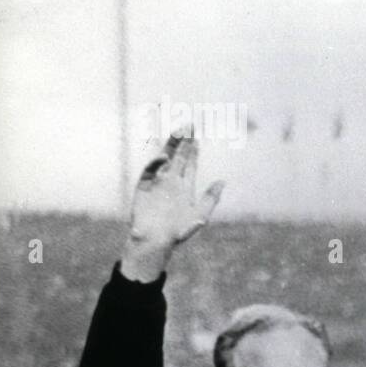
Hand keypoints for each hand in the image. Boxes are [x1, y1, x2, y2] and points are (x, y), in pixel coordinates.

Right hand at [122, 128, 222, 279]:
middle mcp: (171, 181)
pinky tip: (165, 157)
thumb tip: (222, 181)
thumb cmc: (178, 231)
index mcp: (184, 187)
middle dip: (184, 142)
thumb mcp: (200, 215)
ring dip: (170, 146)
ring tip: (178, 131)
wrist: (157, 242)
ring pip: (164, 159)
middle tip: (189, 124)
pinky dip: (156, 163)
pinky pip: (149, 172)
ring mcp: (157, 183)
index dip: (193, 150)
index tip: (197, 136)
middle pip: (178, 157)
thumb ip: (211, 198)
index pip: (190, 163)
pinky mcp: (143, 188)